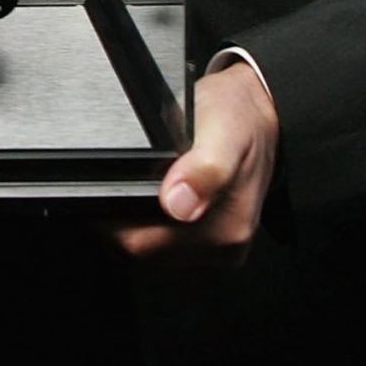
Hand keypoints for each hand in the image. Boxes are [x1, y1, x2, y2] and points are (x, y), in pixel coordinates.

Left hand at [113, 60, 278, 262]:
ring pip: (149, 247)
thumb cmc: (239, 118)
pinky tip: (154, 193)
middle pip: (140, 250)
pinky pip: (162, 242)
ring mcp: (217, 248)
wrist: (260, 115)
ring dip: (134, 219)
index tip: (106, 185)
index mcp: (224, 230)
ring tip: (143, 180)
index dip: (110, 219)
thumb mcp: (221, 131)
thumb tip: (178, 204)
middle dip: (121, 217)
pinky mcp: (211, 242)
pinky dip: (149, 219)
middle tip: (125, 174)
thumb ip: (204, 169)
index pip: (139, 245)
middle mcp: (222, 248)